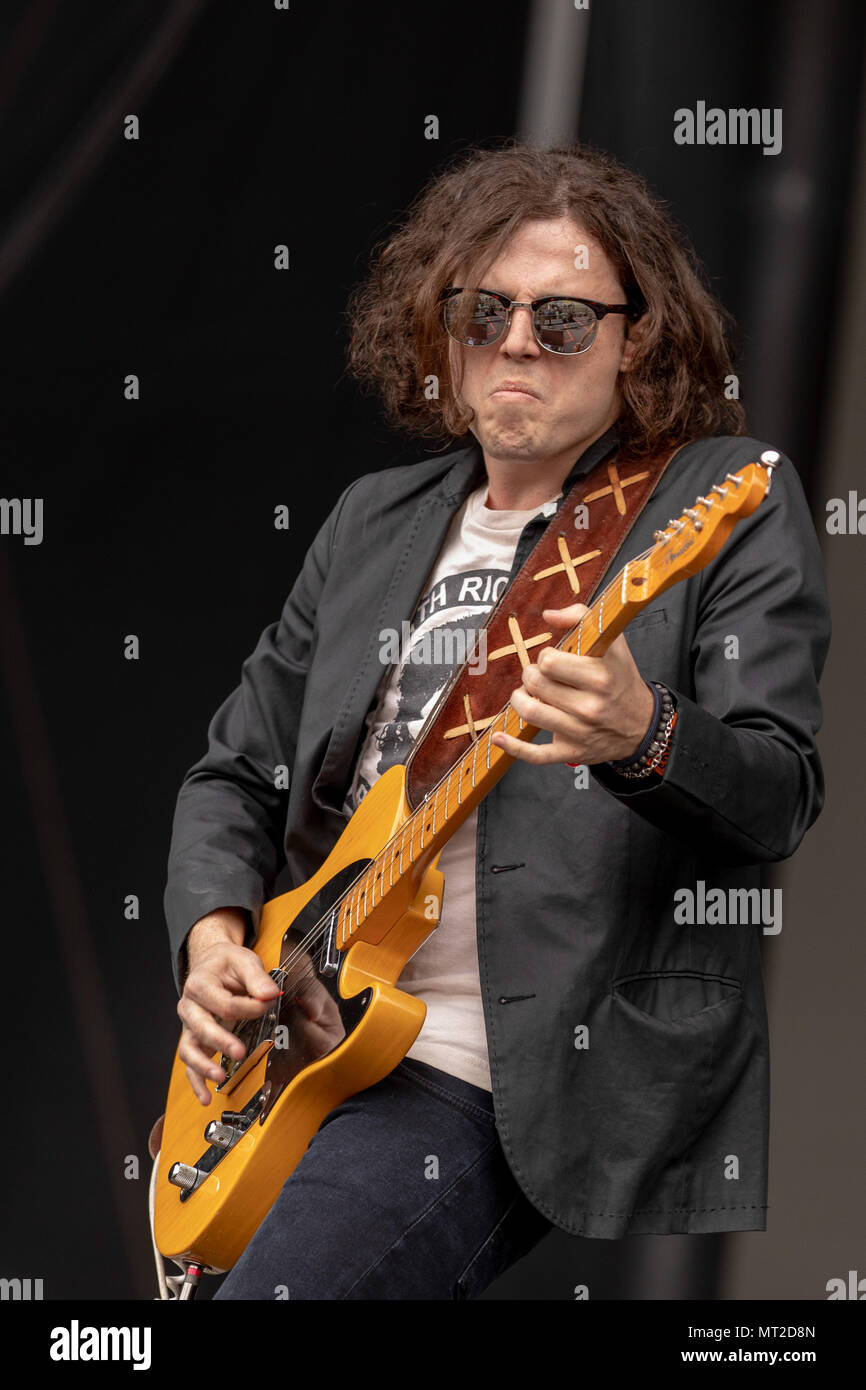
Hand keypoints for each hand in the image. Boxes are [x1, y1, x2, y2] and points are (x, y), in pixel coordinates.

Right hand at [177, 909, 279, 1105]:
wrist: (211, 963)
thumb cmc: (227, 963)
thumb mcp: (244, 960)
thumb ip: (257, 977)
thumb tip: (270, 993)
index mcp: (200, 984)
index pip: (224, 1004)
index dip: (249, 1007)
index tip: (267, 1004)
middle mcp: (190, 1006)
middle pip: (202, 1027)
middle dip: (221, 1041)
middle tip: (239, 1051)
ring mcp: (189, 1025)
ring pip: (189, 1049)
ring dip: (203, 1065)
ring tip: (219, 1076)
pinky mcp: (193, 1038)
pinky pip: (189, 1063)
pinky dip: (196, 1080)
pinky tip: (205, 1096)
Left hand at [490, 602, 654, 766]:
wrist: (642, 724)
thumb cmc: (621, 679)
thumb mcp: (612, 643)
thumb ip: (581, 618)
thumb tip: (548, 615)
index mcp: (601, 676)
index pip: (549, 661)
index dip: (545, 656)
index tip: (553, 659)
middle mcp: (591, 706)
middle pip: (535, 684)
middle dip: (530, 675)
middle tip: (538, 675)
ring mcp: (580, 732)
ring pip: (530, 713)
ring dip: (519, 699)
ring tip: (526, 694)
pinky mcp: (571, 752)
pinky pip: (535, 755)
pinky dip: (513, 747)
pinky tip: (498, 737)